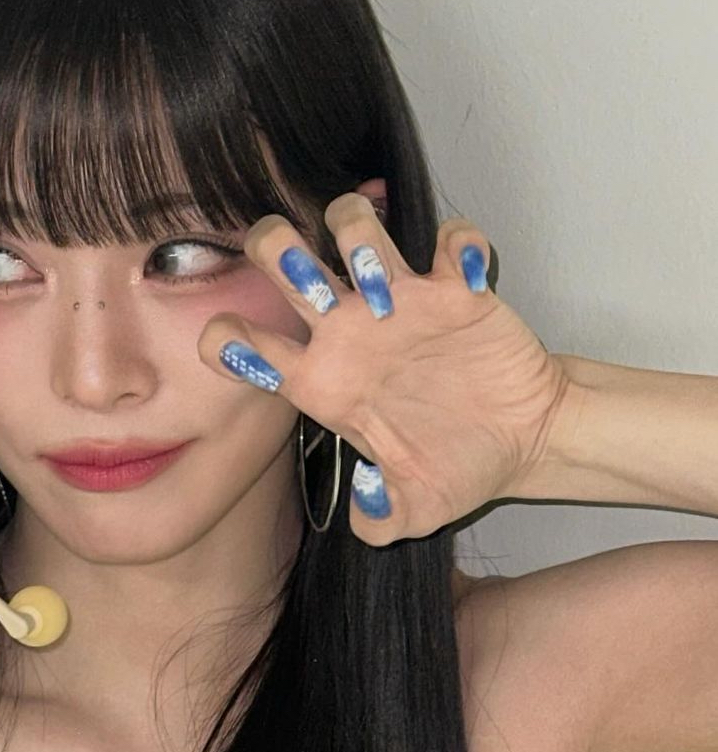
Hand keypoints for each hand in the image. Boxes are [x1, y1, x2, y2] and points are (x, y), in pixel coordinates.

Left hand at [197, 194, 572, 543]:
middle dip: (276, 248)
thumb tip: (364, 506)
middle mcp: (350, 332)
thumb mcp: (414, 512)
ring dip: (361, 238)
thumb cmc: (459, 467)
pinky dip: (459, 246)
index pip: (248, 347)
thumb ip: (379, 522)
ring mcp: (402, 302)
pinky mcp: (458, 287)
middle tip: (304, 275)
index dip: (227, 339)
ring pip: (354, 228)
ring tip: (385, 286)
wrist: (524, 442)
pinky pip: (450, 239)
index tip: (237, 342)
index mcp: (324, 382)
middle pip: (284, 261)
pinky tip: (468, 279)